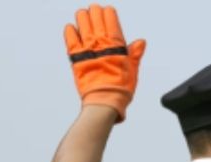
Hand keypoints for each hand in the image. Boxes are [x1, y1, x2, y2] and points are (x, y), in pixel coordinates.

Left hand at [63, 4, 144, 122]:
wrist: (104, 100)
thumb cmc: (120, 88)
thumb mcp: (133, 70)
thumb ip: (135, 53)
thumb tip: (140, 42)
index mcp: (116, 44)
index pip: (111, 19)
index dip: (109, 12)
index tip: (108, 10)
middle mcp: (101, 43)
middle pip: (95, 16)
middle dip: (95, 11)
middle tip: (95, 11)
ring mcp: (87, 48)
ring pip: (81, 22)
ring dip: (83, 16)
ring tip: (84, 15)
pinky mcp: (75, 56)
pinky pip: (70, 37)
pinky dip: (70, 30)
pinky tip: (72, 28)